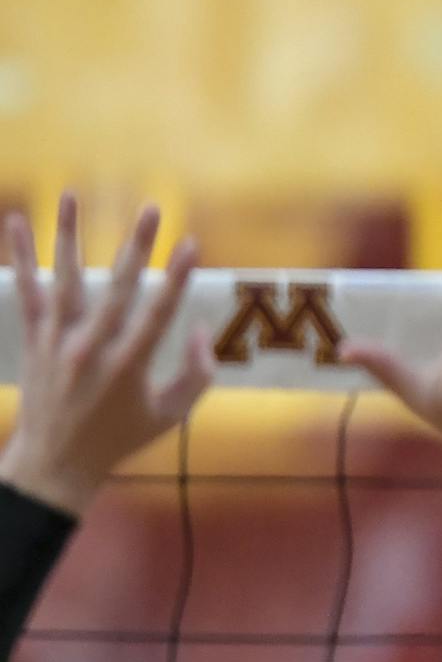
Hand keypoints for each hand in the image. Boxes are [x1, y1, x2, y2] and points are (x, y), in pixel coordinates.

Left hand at [0, 195, 213, 515]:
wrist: (54, 465)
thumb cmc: (121, 437)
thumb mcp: (171, 415)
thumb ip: (198, 373)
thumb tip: (202, 328)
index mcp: (129, 367)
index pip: (158, 312)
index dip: (177, 276)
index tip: (192, 242)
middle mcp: (91, 350)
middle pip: (118, 288)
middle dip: (137, 245)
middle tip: (152, 207)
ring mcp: (58, 343)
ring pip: (64, 279)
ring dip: (68, 235)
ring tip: (71, 196)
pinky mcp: (35, 341)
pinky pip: (27, 292)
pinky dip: (20, 258)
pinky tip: (15, 223)